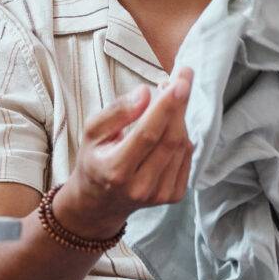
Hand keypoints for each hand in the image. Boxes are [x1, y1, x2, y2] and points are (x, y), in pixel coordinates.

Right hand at [54, 70, 194, 236]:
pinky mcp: (173, 196)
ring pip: (182, 146)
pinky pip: (186, 156)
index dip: (167, 107)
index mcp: (115, 170)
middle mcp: (140, 186)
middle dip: (180, 104)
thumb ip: (117, 111)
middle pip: (170, 139)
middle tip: (182, 77)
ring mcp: (159, 194)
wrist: (100, 202)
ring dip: (180, 118)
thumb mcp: (92, 131)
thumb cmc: (95, 159)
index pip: (148, 134)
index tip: (180, 82)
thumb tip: (146, 93)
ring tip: (167, 102)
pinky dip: (182, 137)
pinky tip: (168, 129)